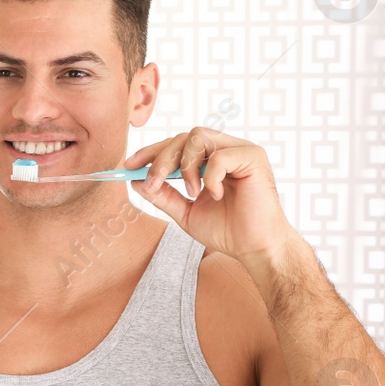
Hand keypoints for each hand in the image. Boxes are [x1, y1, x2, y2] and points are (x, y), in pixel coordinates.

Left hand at [123, 128, 297, 266]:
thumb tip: (135, 180)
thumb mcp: (185, 212)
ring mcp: (240, 150)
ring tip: (192, 192)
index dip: (150, 151)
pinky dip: (210, 177)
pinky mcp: (253, 157)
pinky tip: (216, 195)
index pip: (175, 144)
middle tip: (153, 183)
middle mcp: (225, 149)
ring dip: (186, 166)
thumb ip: (162, 195)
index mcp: (209, 160)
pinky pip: (220, 155)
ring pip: (198, 137)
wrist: (254, 248)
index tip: (129, 165)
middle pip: (182, 137)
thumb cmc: (226, 230)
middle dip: (161, 159)